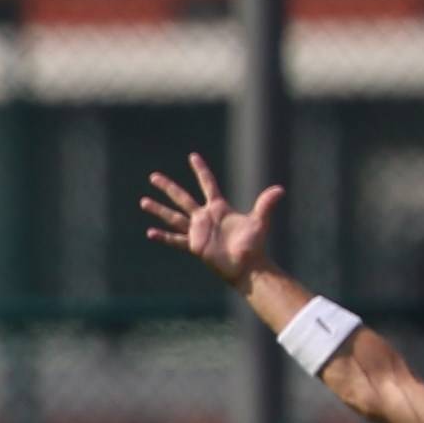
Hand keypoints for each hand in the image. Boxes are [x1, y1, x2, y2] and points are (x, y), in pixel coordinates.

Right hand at [140, 154, 283, 292]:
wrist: (246, 267)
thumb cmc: (254, 245)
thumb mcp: (259, 221)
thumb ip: (266, 204)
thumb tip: (280, 189)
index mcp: (219, 207)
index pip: (208, 184)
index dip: (201, 170)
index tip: (193, 156)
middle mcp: (205, 217)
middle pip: (182, 197)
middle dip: (168, 187)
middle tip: (153, 176)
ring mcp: (197, 231)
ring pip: (174, 217)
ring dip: (159, 209)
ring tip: (143, 201)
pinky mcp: (194, 246)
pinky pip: (175, 240)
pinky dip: (163, 237)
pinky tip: (150, 233)